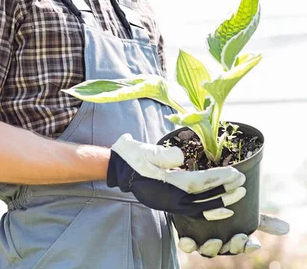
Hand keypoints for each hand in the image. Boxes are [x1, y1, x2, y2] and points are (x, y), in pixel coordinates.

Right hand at [107, 134, 245, 218]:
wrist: (118, 167)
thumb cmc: (133, 156)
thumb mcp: (146, 150)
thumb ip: (163, 154)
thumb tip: (180, 156)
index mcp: (167, 184)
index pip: (199, 183)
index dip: (219, 179)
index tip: (236, 174)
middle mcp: (171, 198)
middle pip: (204, 198)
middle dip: (226, 192)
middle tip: (244, 185)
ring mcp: (171, 203)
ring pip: (202, 208)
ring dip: (222, 202)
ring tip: (239, 195)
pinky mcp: (170, 204)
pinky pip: (195, 211)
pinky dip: (210, 210)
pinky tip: (221, 208)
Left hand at [178, 213, 289, 256]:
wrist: (198, 200)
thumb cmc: (224, 209)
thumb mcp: (244, 211)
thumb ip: (262, 220)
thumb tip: (287, 227)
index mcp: (233, 238)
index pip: (244, 245)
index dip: (248, 246)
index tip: (253, 242)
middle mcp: (218, 242)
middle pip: (227, 249)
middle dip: (234, 246)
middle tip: (238, 237)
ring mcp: (202, 239)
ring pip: (208, 250)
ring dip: (212, 247)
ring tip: (215, 240)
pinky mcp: (186, 233)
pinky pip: (186, 244)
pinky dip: (187, 244)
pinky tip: (188, 239)